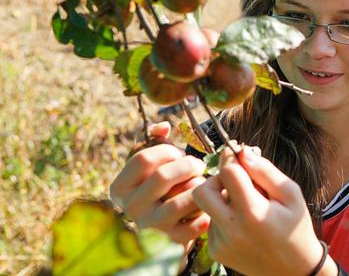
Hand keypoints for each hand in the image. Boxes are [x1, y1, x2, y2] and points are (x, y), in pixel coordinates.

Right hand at [109, 121, 209, 244]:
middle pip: (164, 176)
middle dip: (189, 165)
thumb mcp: (151, 163)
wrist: (168, 227)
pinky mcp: (172, 241)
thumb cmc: (161, 186)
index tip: (179, 153)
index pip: (144, 159)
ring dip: (198, 186)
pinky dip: (206, 210)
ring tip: (202, 184)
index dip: (168, 151)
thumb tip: (164, 127)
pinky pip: (197, 222)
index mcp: (120, 188)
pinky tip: (207, 203)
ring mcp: (151, 227)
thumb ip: (153, 139)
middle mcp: (131, 209)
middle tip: (199, 166)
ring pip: (183, 199)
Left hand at [192, 144, 330, 275]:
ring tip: (248, 206)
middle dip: (217, 178)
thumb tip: (242, 151)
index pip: (228, 172)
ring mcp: (221, 243)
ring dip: (224, 199)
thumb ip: (265, 171)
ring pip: (209, 206)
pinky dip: (225, 217)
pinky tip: (244, 224)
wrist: (294, 270)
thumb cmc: (296, 227)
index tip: (237, 151)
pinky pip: (212, 222)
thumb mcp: (291, 194)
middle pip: (203, 190)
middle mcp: (232, 230)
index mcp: (253, 212)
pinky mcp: (216, 251)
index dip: (231, 157)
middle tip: (236, 180)